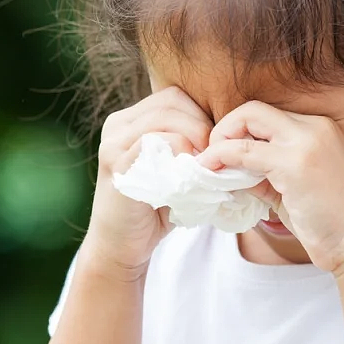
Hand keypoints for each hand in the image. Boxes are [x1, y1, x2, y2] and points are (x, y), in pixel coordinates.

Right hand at [85, 86, 212, 278]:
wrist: (121, 246)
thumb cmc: (155, 208)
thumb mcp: (175, 169)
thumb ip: (190, 145)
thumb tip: (230, 132)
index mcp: (130, 120)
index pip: (175, 97)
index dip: (201, 115)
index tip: (215, 146)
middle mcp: (117, 124)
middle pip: (172, 101)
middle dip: (201, 126)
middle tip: (214, 156)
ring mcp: (113, 142)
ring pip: (165, 118)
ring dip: (193, 139)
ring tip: (203, 166)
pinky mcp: (116, 163)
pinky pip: (154, 142)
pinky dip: (179, 155)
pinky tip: (188, 177)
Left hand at [195, 101, 343, 275]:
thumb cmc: (328, 223)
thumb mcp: (290, 188)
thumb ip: (261, 172)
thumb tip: (225, 166)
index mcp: (318, 129)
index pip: (265, 115)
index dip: (238, 132)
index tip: (224, 157)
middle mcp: (314, 127)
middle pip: (253, 109)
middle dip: (224, 129)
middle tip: (212, 158)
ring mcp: (306, 142)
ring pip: (247, 120)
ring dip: (220, 142)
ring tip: (208, 167)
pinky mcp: (295, 163)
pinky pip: (245, 151)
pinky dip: (222, 158)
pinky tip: (214, 175)